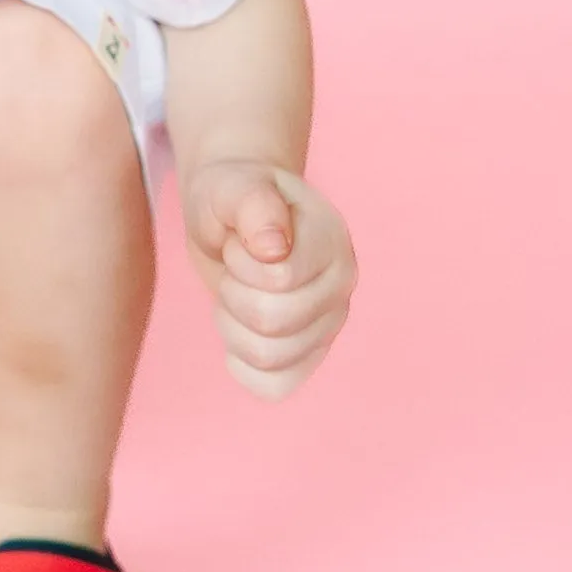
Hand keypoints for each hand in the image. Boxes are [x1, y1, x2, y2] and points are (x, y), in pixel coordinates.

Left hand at [181, 163, 354, 400]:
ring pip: (268, 357)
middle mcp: (340, 287)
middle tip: (234, 268)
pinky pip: (274, 386)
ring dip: (232, 326)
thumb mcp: (230, 185)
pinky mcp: (308, 356)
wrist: (232, 216)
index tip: (239, 240)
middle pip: (270, 322)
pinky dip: (243, 364)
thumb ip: (251, 204)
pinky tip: (239, 330)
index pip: (278, 280)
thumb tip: (273, 248)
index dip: (240, 263)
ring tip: (237, 293)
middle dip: (232, 293)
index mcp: (331, 242)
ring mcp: (328, 325)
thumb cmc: (232, 197)